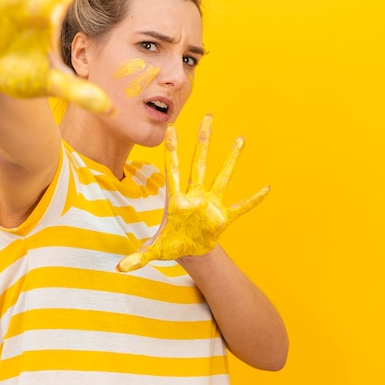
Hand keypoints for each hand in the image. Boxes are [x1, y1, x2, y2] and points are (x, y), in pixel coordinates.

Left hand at [117, 114, 269, 271]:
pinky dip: (253, 200)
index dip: (172, 150)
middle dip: (203, 139)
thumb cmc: (171, 245)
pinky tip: (267, 188)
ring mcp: (211, 203)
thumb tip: (118, 269)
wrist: (190, 251)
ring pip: (222, 176)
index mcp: (176, 200)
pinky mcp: (224, 217)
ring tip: (240, 138)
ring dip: (232, 158)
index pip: (172, 169)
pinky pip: (242, 207)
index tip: (171, 128)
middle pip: (199, 162)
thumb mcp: (154, 251)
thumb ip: (138, 257)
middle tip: (208, 116)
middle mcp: (195, 195)